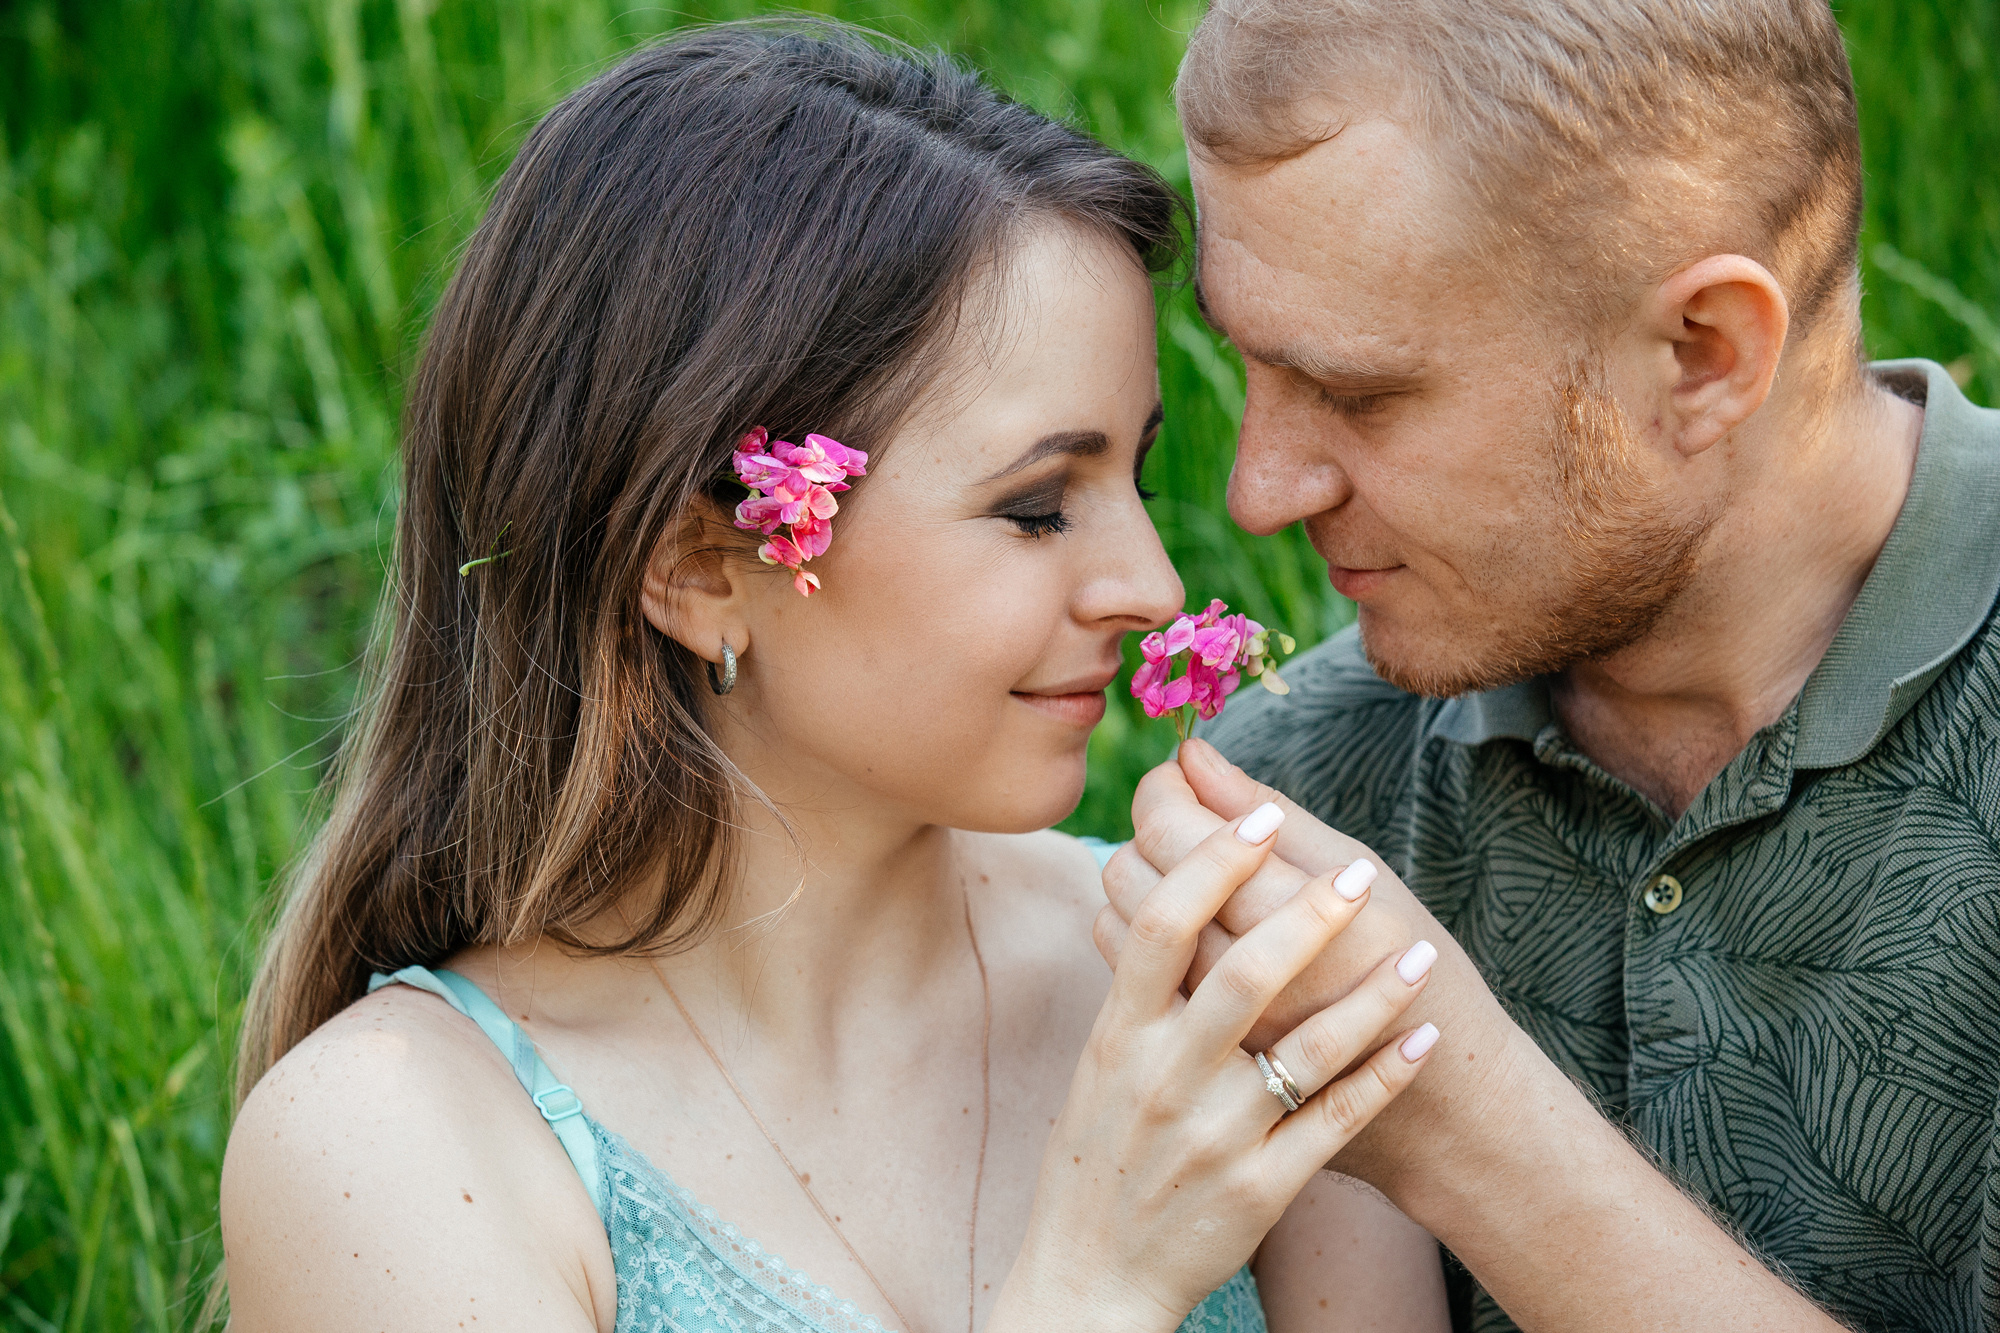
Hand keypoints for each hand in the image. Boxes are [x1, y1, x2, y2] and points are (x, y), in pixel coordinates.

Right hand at [991, 805, 1439, 1332]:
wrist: (1091, 1275)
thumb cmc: (1100, 1154)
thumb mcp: (1099, 1062)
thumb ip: (1136, 981)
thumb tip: (1151, 881)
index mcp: (1119, 1035)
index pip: (1159, 926)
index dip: (1211, 863)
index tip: (1260, 815)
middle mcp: (1164, 1079)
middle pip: (1241, 974)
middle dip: (1307, 914)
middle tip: (1359, 870)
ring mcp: (1214, 1136)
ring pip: (1304, 1050)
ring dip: (1371, 996)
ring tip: (1418, 953)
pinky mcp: (1259, 1188)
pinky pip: (1334, 1122)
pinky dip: (1383, 1077)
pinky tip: (1422, 1038)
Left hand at [1096, 744, 1852, 1332]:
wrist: (1471, 1130)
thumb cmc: (1432, 1002)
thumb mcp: (1376, 895)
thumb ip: (1288, 830)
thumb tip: (1209, 752)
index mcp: (1316, 890)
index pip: (1187, 808)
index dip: (1170, 784)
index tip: (1182, 776)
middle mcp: (1270, 949)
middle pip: (1149, 854)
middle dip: (1150, 827)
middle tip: (1172, 821)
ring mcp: (1243, 1012)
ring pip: (1138, 920)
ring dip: (1147, 889)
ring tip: (1179, 881)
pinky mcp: (1228, 1055)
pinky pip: (1155, 989)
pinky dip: (1153, 956)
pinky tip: (1179, 946)